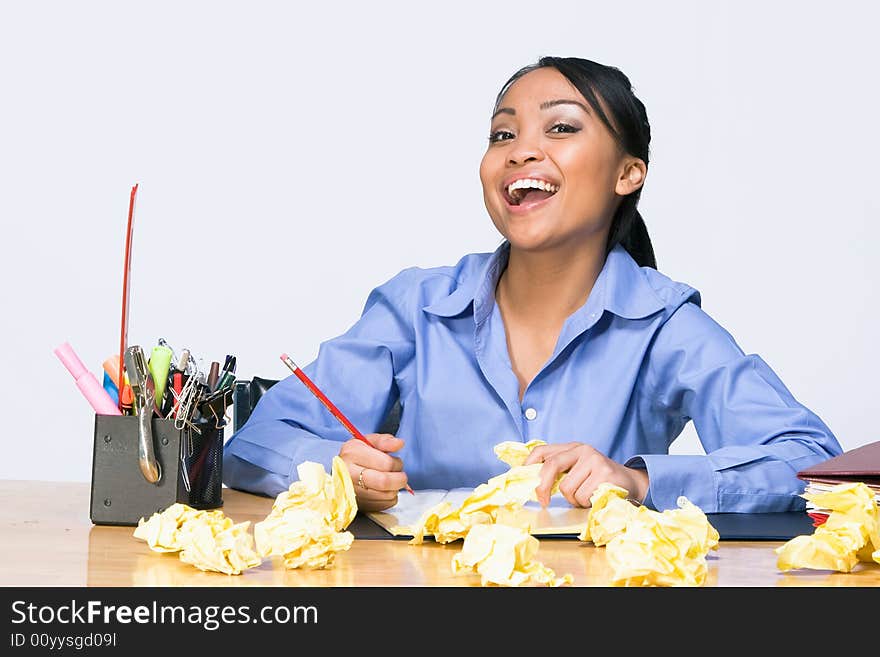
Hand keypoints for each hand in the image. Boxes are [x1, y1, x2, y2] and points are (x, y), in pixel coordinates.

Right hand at [339, 433, 408, 511]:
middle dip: (400, 479)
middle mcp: (348, 473)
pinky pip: (383, 505)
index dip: (397, 464)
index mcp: (352, 453)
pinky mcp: (357, 505)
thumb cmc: (358, 455)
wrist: (343, 471)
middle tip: (401, 476)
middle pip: (383, 482)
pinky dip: (389, 498)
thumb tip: (399, 443)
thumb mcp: (369, 441)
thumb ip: (385, 441)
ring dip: (395, 489)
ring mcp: (351, 492)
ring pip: (386, 495)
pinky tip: (384, 490)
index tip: (396, 462)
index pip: (385, 463)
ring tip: (390, 481)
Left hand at [524, 442, 648, 507]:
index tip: (523, 481)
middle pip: (551, 465)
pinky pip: (582, 495)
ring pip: (567, 487)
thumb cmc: (599, 481)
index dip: (528, 465)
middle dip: (543, 487)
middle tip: (543, 502)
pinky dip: (586, 503)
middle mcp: (582, 449)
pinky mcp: (604, 473)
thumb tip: (532, 484)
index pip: (542, 450)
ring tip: (586, 496)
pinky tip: (596, 497)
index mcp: (572, 447)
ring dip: (574, 500)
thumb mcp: (577, 471)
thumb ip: (559, 472)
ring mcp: (594, 459)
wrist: (631, 484)